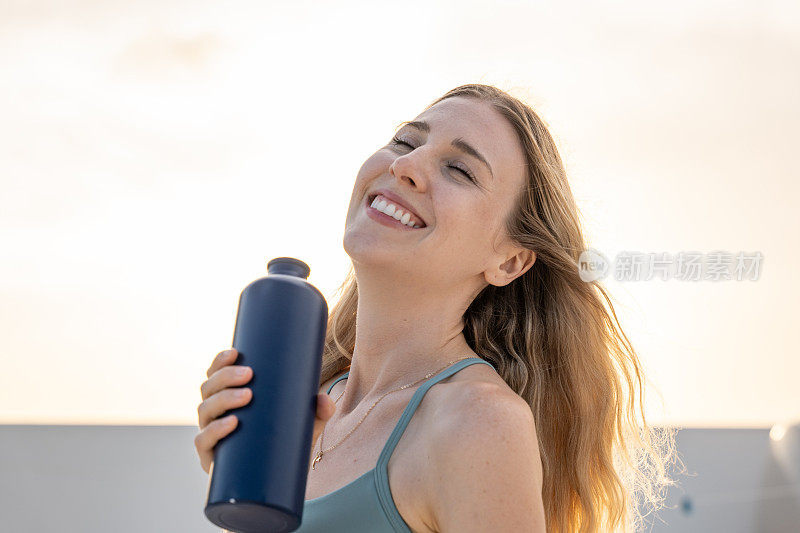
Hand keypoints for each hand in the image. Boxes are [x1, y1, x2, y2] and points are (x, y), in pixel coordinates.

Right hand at [194, 348, 336, 474]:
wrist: (277, 480)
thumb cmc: (285, 442)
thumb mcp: (303, 423)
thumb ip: (318, 411)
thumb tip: (324, 400)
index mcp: (228, 398)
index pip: (215, 375)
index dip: (219, 361)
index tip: (235, 352)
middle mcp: (214, 415)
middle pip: (208, 389)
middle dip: (225, 378)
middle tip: (248, 374)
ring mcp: (210, 436)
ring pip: (205, 410)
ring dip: (223, 399)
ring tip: (247, 396)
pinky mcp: (211, 459)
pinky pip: (203, 441)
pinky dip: (215, 431)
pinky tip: (232, 423)